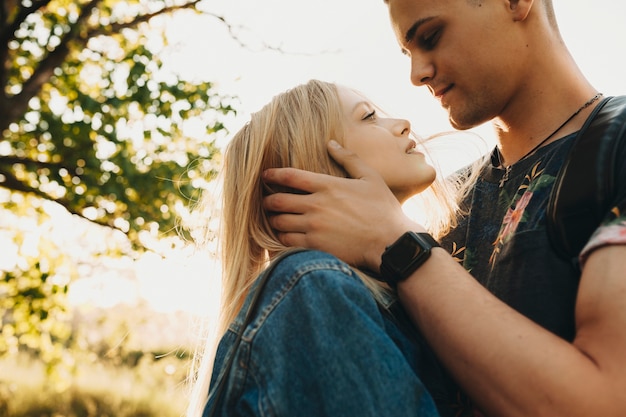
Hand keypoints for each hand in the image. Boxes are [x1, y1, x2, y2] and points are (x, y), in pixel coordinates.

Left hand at [262, 140, 423, 269]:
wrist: (390, 243)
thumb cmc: (383, 209)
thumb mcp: (370, 177)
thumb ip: (348, 158)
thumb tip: (330, 142)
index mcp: (328, 186)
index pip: (290, 176)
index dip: (273, 175)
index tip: (264, 175)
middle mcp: (316, 205)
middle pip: (277, 200)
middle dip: (268, 200)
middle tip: (267, 201)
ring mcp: (314, 227)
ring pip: (279, 222)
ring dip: (274, 220)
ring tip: (275, 219)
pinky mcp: (315, 246)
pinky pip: (286, 242)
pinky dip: (281, 239)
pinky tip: (283, 237)